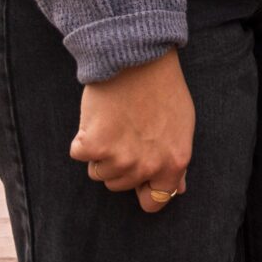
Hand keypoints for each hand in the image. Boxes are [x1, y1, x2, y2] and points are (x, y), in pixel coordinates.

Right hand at [70, 48, 194, 211]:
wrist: (137, 59)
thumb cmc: (162, 88)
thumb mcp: (182, 125)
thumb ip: (176, 160)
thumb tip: (177, 190)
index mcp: (174, 163)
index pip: (155, 202)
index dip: (143, 189)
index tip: (138, 177)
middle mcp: (147, 166)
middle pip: (120, 186)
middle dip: (120, 163)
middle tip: (129, 131)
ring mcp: (120, 159)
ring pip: (98, 172)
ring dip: (101, 151)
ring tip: (116, 121)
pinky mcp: (94, 146)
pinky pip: (79, 153)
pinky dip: (83, 137)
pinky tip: (99, 116)